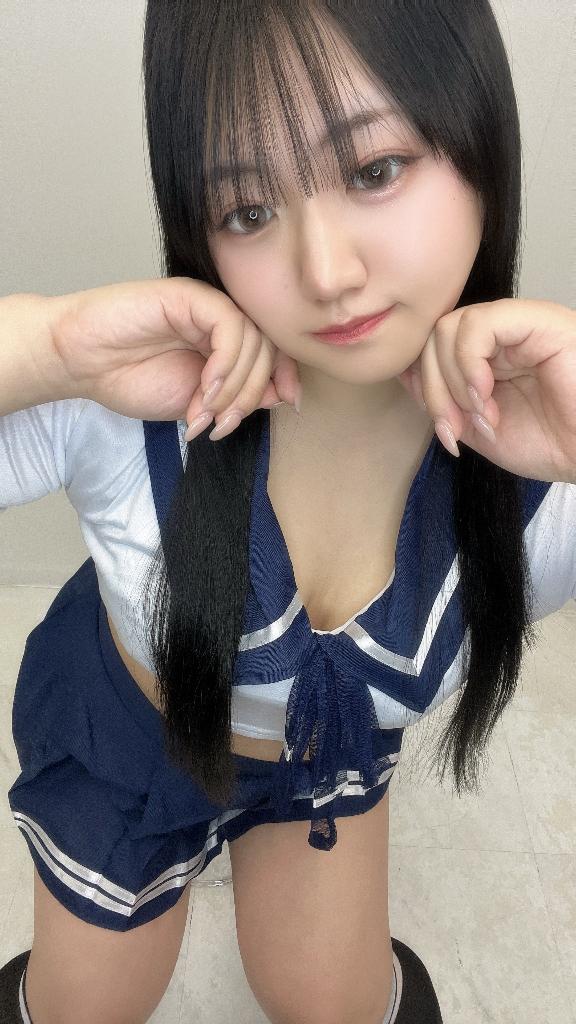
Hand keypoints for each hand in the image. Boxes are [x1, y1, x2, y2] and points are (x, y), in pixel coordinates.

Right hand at [46, 277, 300, 434]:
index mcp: (225, 342)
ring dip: (235, 387)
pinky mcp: (189, 296)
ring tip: (207, 412)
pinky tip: (204, 387)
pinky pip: (229, 326)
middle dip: (252, 395)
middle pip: (267, 350)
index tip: (288, 404)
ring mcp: (206, 306)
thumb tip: (280, 397)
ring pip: (253, 340)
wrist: (82, 361)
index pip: (273, 352)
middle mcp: (220, 321)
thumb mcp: (195, 402)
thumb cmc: (130, 379)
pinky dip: (225, 362)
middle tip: (224, 423)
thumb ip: (233, 397)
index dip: (286, 376)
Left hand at [397, 298, 575, 482]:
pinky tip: (486, 394)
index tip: (444, 428)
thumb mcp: (477, 427)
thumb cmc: (551, 444)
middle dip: (435, 391)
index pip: (429, 349)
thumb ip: (443, 401)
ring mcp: (518, 324)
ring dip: (453, 382)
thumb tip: (404, 375)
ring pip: (449, 328)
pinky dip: (469, 362)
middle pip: (433, 339)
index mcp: (486, 357)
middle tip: (458, 429)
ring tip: (483, 416)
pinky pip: (480, 322)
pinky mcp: (537, 319)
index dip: (423, 385)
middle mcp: (500, 335)